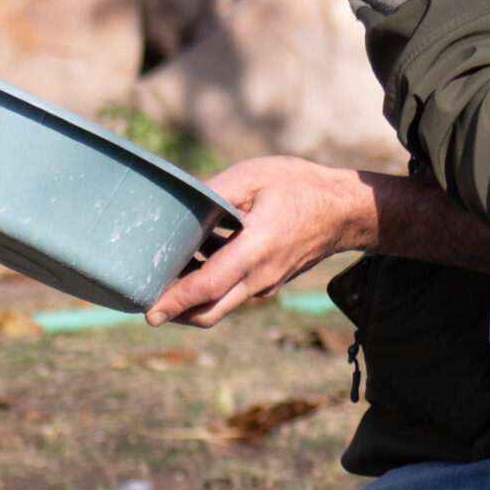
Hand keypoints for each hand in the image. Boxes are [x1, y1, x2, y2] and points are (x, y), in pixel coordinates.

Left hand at [147, 156, 359, 327]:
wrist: (345, 210)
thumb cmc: (299, 187)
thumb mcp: (254, 176)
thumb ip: (214, 192)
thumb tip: (176, 206)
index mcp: (257, 249)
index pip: (209, 286)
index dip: (176, 301)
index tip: (149, 314)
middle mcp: (261, 276)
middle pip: (210, 311)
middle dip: (174, 312)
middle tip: (144, 303)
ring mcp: (266, 284)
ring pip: (220, 305)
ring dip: (191, 297)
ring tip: (166, 271)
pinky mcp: (269, 283)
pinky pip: (234, 293)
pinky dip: (211, 285)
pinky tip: (199, 255)